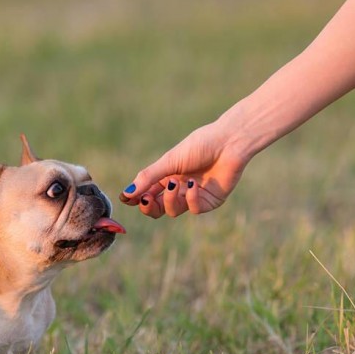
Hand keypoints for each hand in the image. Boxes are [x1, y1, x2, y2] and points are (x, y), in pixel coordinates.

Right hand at [120, 118, 249, 217]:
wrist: (229, 142)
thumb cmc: (199, 145)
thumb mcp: (169, 161)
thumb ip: (148, 177)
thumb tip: (125, 194)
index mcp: (167, 176)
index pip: (147, 194)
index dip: (137, 199)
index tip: (128, 199)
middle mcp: (179, 188)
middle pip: (157, 208)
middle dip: (149, 206)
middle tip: (146, 199)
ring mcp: (194, 196)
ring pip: (173, 210)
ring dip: (170, 199)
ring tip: (175, 183)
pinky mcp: (209, 202)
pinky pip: (194, 209)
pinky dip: (191, 198)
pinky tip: (194, 183)